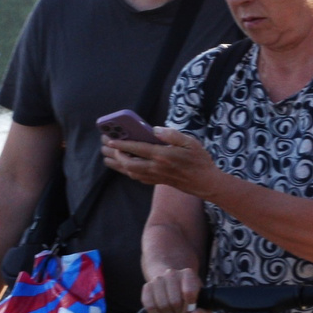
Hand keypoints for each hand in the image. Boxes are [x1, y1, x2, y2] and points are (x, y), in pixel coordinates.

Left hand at [102, 127, 220, 195]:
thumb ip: (171, 134)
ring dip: (117, 165)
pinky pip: (138, 177)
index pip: (138, 149)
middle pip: (129, 163)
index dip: (122, 144)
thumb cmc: (199, 160)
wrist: (206, 182)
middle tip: (106, 147)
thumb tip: (155, 130)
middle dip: (115, 155)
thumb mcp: (190, 142)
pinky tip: (124, 166)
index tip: (110, 139)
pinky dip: (128, 172)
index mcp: (163, 155)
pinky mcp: (158, 181)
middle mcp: (156, 168)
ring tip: (107, 157)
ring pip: (131, 172)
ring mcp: (156, 176)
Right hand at [143, 266, 203, 312]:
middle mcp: (172, 273)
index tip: (190, 310)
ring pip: (162, 304)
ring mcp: (158, 279)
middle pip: (174, 301)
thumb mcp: (201, 303)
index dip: (190, 307)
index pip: (188, 293)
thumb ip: (203, 311)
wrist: (173, 287)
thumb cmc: (190, 298)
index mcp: (188, 274)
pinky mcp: (147, 286)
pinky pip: (149, 304)